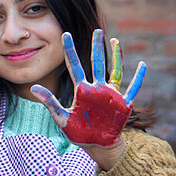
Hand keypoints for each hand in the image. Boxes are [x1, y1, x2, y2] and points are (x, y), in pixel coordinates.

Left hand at [31, 30, 145, 154]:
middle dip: (96, 46)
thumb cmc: (79, 132)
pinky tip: (142, 65)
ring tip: (114, 40)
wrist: (97, 145)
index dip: (69, 51)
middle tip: (97, 30)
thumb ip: (50, 102)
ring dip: (116, 56)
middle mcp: (97, 88)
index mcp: (81, 90)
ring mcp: (111, 94)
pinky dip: (138, 78)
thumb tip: (33, 88)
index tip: (65, 34)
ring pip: (115, 70)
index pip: (74, 66)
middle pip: (96, 62)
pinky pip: (133, 88)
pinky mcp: (123, 103)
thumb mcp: (61, 117)